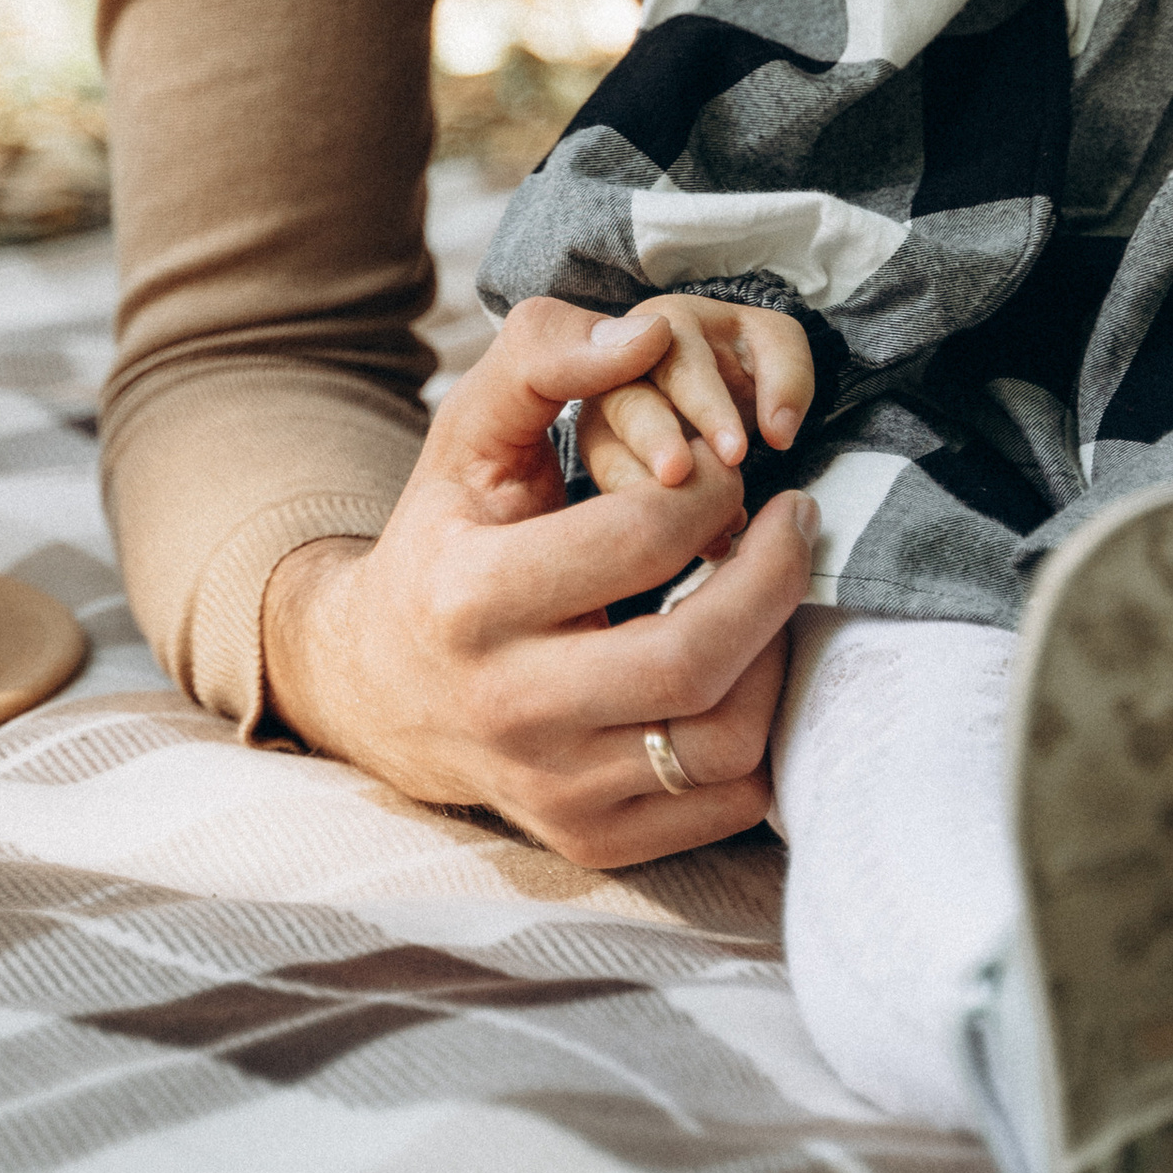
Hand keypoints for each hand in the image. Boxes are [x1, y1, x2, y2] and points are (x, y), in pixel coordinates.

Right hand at [259, 295, 814, 862]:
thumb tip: (650, 332)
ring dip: (774, 655)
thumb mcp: (466, 435)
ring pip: (722, 744)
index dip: (712, 488)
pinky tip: (739, 669)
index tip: (726, 468)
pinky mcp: (590, 840)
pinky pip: (725, 805)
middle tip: (795, 521)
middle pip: (693, 660)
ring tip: (764, 593)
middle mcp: (507, 708)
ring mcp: (551, 790)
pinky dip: (759, 732)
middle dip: (774, 576)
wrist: (376, 685)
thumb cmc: (444, 541)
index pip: (640, 540)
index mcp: (469, 598)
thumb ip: (545, 357)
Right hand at [575, 294, 812, 510]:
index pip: (682, 365)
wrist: (718, 376)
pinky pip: (615, 494)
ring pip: (610, 456)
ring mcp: (603, 416)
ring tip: (704, 532)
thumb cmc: (742, 356)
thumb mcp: (777, 347)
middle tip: (681, 479)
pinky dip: (656, 526)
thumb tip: (778, 433)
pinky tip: (702, 545)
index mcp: (664, 325)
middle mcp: (620, 367)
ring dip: (653, 496)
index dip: (708, 408)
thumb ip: (788, 379)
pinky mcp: (603, 460)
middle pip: (629, 406)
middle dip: (656, 445)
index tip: (737, 453)